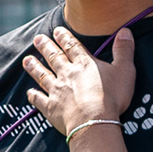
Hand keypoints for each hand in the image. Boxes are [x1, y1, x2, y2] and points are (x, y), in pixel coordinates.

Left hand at [21, 26, 135, 137]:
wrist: (94, 121)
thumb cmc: (112, 97)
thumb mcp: (125, 70)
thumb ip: (124, 50)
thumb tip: (125, 31)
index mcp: (84, 64)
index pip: (72, 46)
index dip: (64, 37)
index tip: (57, 30)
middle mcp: (67, 74)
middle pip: (54, 57)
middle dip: (46, 47)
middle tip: (37, 39)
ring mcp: (57, 90)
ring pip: (42, 75)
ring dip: (34, 67)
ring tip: (26, 60)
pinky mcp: (51, 107)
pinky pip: (39, 99)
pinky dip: (33, 95)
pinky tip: (29, 92)